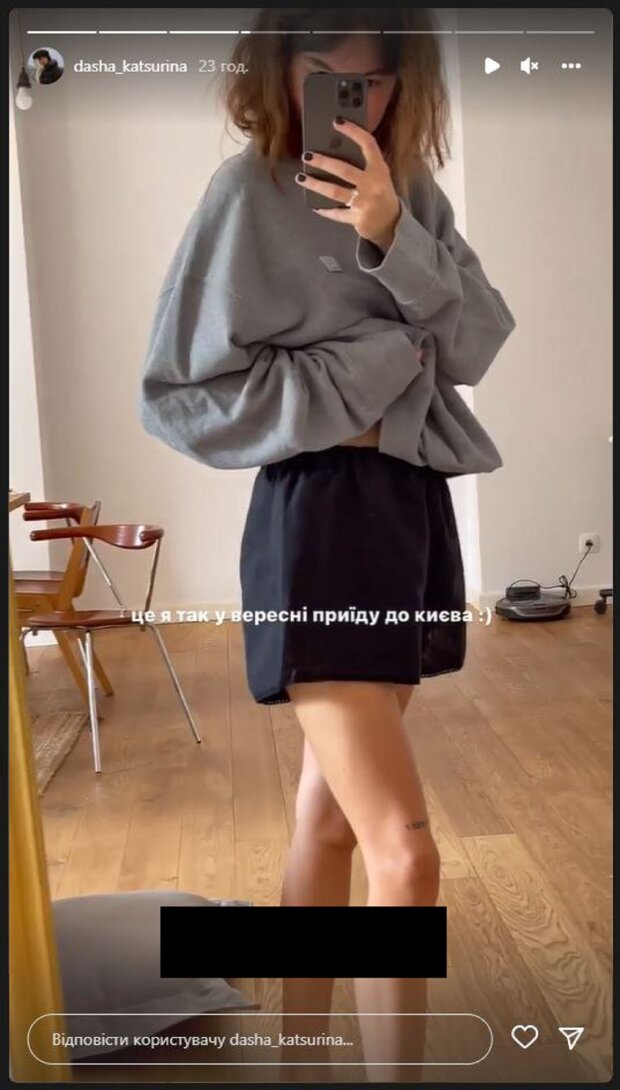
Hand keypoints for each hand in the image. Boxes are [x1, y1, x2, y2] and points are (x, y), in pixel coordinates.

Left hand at [295, 118, 401, 249]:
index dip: (353, 131)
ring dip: (315, 184)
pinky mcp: (358, 219)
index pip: (368, 145)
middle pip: (344, 170)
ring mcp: (365, 203)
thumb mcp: (379, 175)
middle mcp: (372, 185)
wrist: (391, 222)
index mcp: (379, 170)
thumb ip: (364, 163)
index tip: (337, 121)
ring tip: (301, 177)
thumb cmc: (381, 193)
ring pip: (335, 191)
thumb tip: (334, 149)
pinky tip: (314, 205)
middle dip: (323, 162)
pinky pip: (337, 214)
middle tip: (306, 155)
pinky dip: (325, 210)